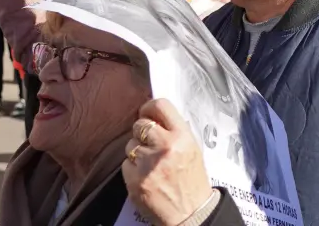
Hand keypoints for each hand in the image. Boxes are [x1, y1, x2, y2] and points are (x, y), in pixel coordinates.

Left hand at [122, 99, 213, 225]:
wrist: (190, 212)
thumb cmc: (192, 181)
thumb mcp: (193, 149)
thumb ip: (176, 131)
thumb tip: (157, 115)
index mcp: (183, 137)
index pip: (161, 106)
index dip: (149, 107)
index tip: (146, 112)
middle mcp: (166, 147)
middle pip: (140, 124)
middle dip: (142, 132)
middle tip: (149, 143)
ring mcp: (149, 164)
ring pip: (130, 145)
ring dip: (137, 152)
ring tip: (150, 164)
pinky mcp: (135, 180)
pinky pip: (125, 164)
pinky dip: (132, 169)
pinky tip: (145, 176)